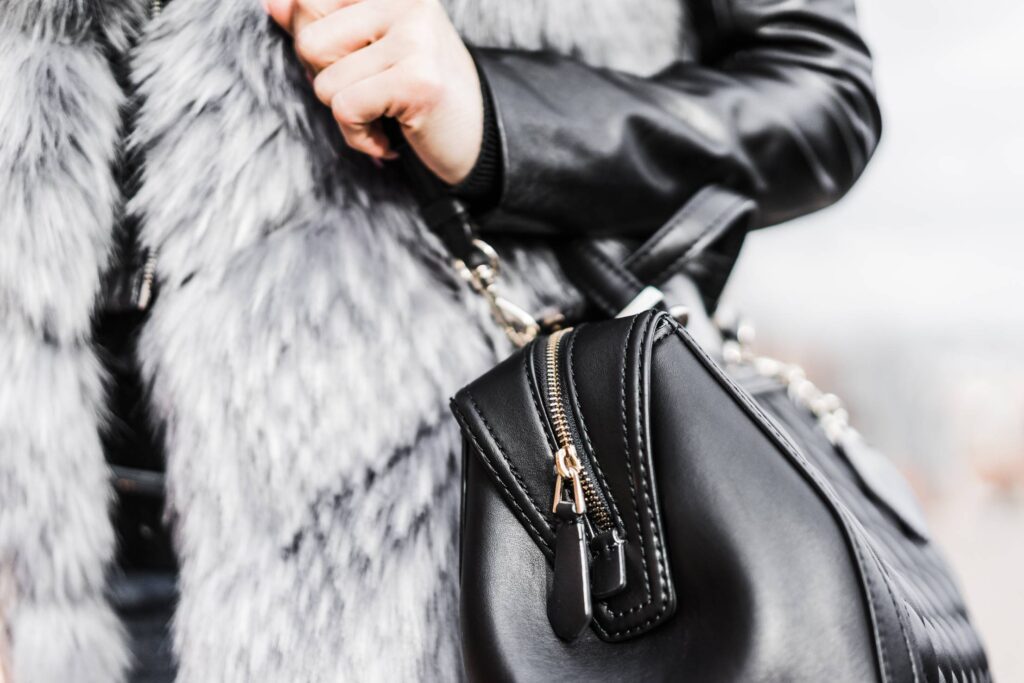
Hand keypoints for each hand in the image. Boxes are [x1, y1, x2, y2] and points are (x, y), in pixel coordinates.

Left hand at [266, 0, 483, 184]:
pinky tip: (386, 138)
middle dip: (328, 80)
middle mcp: (407, 1)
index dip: (315, 47)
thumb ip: (320, 23)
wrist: (474, 139)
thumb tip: (272, 3)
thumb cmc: (415, 92)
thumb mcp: (365, 49)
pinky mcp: (418, 80)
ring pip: (325, 81)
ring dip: (346, 114)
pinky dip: (358, 136)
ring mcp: (415, 37)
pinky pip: (345, 108)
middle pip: (309, 40)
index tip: (355, 65)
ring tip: (383, 115)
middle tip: (371, 93)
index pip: (308, 2)